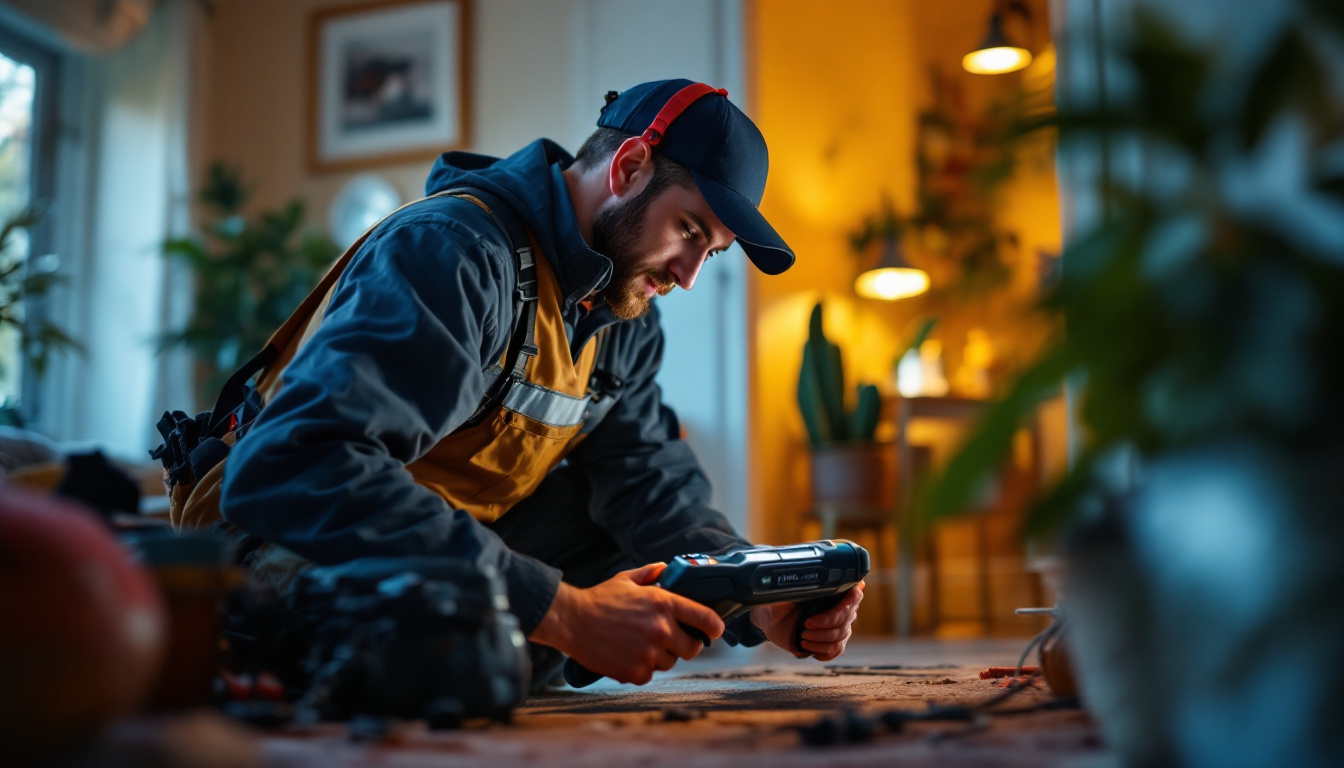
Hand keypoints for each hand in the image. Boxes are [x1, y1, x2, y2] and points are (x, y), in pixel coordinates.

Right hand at [529, 562, 724, 684]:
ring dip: (661, 656)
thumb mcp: (627, 580)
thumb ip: (651, 573)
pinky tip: (628, 655)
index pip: (705, 618)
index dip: (715, 626)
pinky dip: (641, 668)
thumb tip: (666, 568)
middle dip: (688, 645)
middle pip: (693, 648)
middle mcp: (660, 629)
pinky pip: (649, 674)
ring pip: (670, 662)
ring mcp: (648, 652)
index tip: (715, 630)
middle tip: (676, 641)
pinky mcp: (635, 671)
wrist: (572, 621)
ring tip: (641, 645)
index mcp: (663, 603)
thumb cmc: (599, 599)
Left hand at [749, 581, 864, 660]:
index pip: (854, 596)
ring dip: (820, 640)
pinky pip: (837, 650)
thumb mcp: (781, 596)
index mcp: (833, 590)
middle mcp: (841, 606)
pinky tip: (809, 648)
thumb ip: (788, 590)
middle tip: (803, 627)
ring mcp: (839, 625)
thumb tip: (791, 585)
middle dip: (823, 627)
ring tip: (802, 638)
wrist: (773, 621)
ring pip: (841, 637)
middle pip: (845, 620)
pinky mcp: (833, 641)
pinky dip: (822, 652)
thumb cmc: (778, 603)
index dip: (839, 609)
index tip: (811, 618)